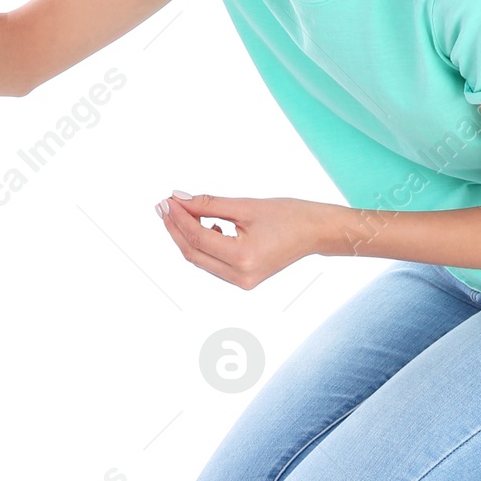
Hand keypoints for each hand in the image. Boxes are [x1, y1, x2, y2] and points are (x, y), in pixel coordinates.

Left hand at [155, 190, 330, 289]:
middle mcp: (240, 276)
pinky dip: (203, 244)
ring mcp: (242, 281)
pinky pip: (213, 263)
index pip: (197, 237)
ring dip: (186, 236)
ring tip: (179, 212)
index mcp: (242, 258)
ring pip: (201, 259)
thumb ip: (209, 204)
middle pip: (193, 253)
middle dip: (175, 228)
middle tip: (164, 206)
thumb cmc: (290, 216)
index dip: (178, 217)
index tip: (167, 200)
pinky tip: (205, 226)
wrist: (317, 232)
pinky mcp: (244, 279)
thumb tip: (180, 199)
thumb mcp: (246, 206)